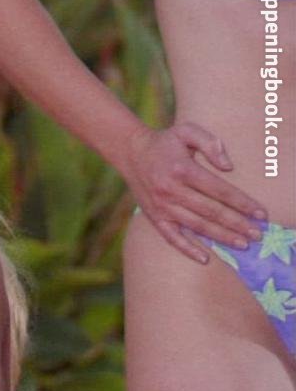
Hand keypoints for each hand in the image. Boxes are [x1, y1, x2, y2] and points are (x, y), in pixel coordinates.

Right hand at [118, 122, 267, 262]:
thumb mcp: (187, 131)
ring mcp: (162, 206)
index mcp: (183, 170)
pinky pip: (171, 237)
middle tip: (257, 234)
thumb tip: (228, 167)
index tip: (260, 213)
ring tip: (242, 244)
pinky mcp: (154, 216)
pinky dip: (188, 249)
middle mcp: (172, 190)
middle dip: (237, 224)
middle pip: (211, 211)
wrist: (131, 152)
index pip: (219, 190)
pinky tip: (204, 259)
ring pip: (196, 226)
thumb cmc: (164, 142)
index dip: (242, 203)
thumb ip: (210, 144)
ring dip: (221, 237)